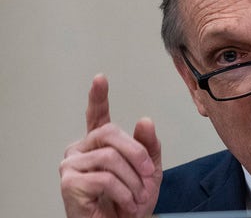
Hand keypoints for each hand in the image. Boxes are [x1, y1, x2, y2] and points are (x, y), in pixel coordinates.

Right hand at [60, 74, 162, 216]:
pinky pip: (105, 178)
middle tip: (148, 175)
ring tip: (136, 198)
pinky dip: (123, 192)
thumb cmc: (131, 204)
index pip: (97, 116)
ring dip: (133, 180)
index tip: (100, 79)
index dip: (98, 97)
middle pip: (110, 133)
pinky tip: (125, 203)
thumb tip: (144, 121)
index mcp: (100, 145)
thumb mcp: (148, 172)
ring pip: (110, 157)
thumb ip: (148, 146)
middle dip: (137, 154)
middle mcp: (81, 150)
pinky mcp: (69, 183)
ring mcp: (71, 166)